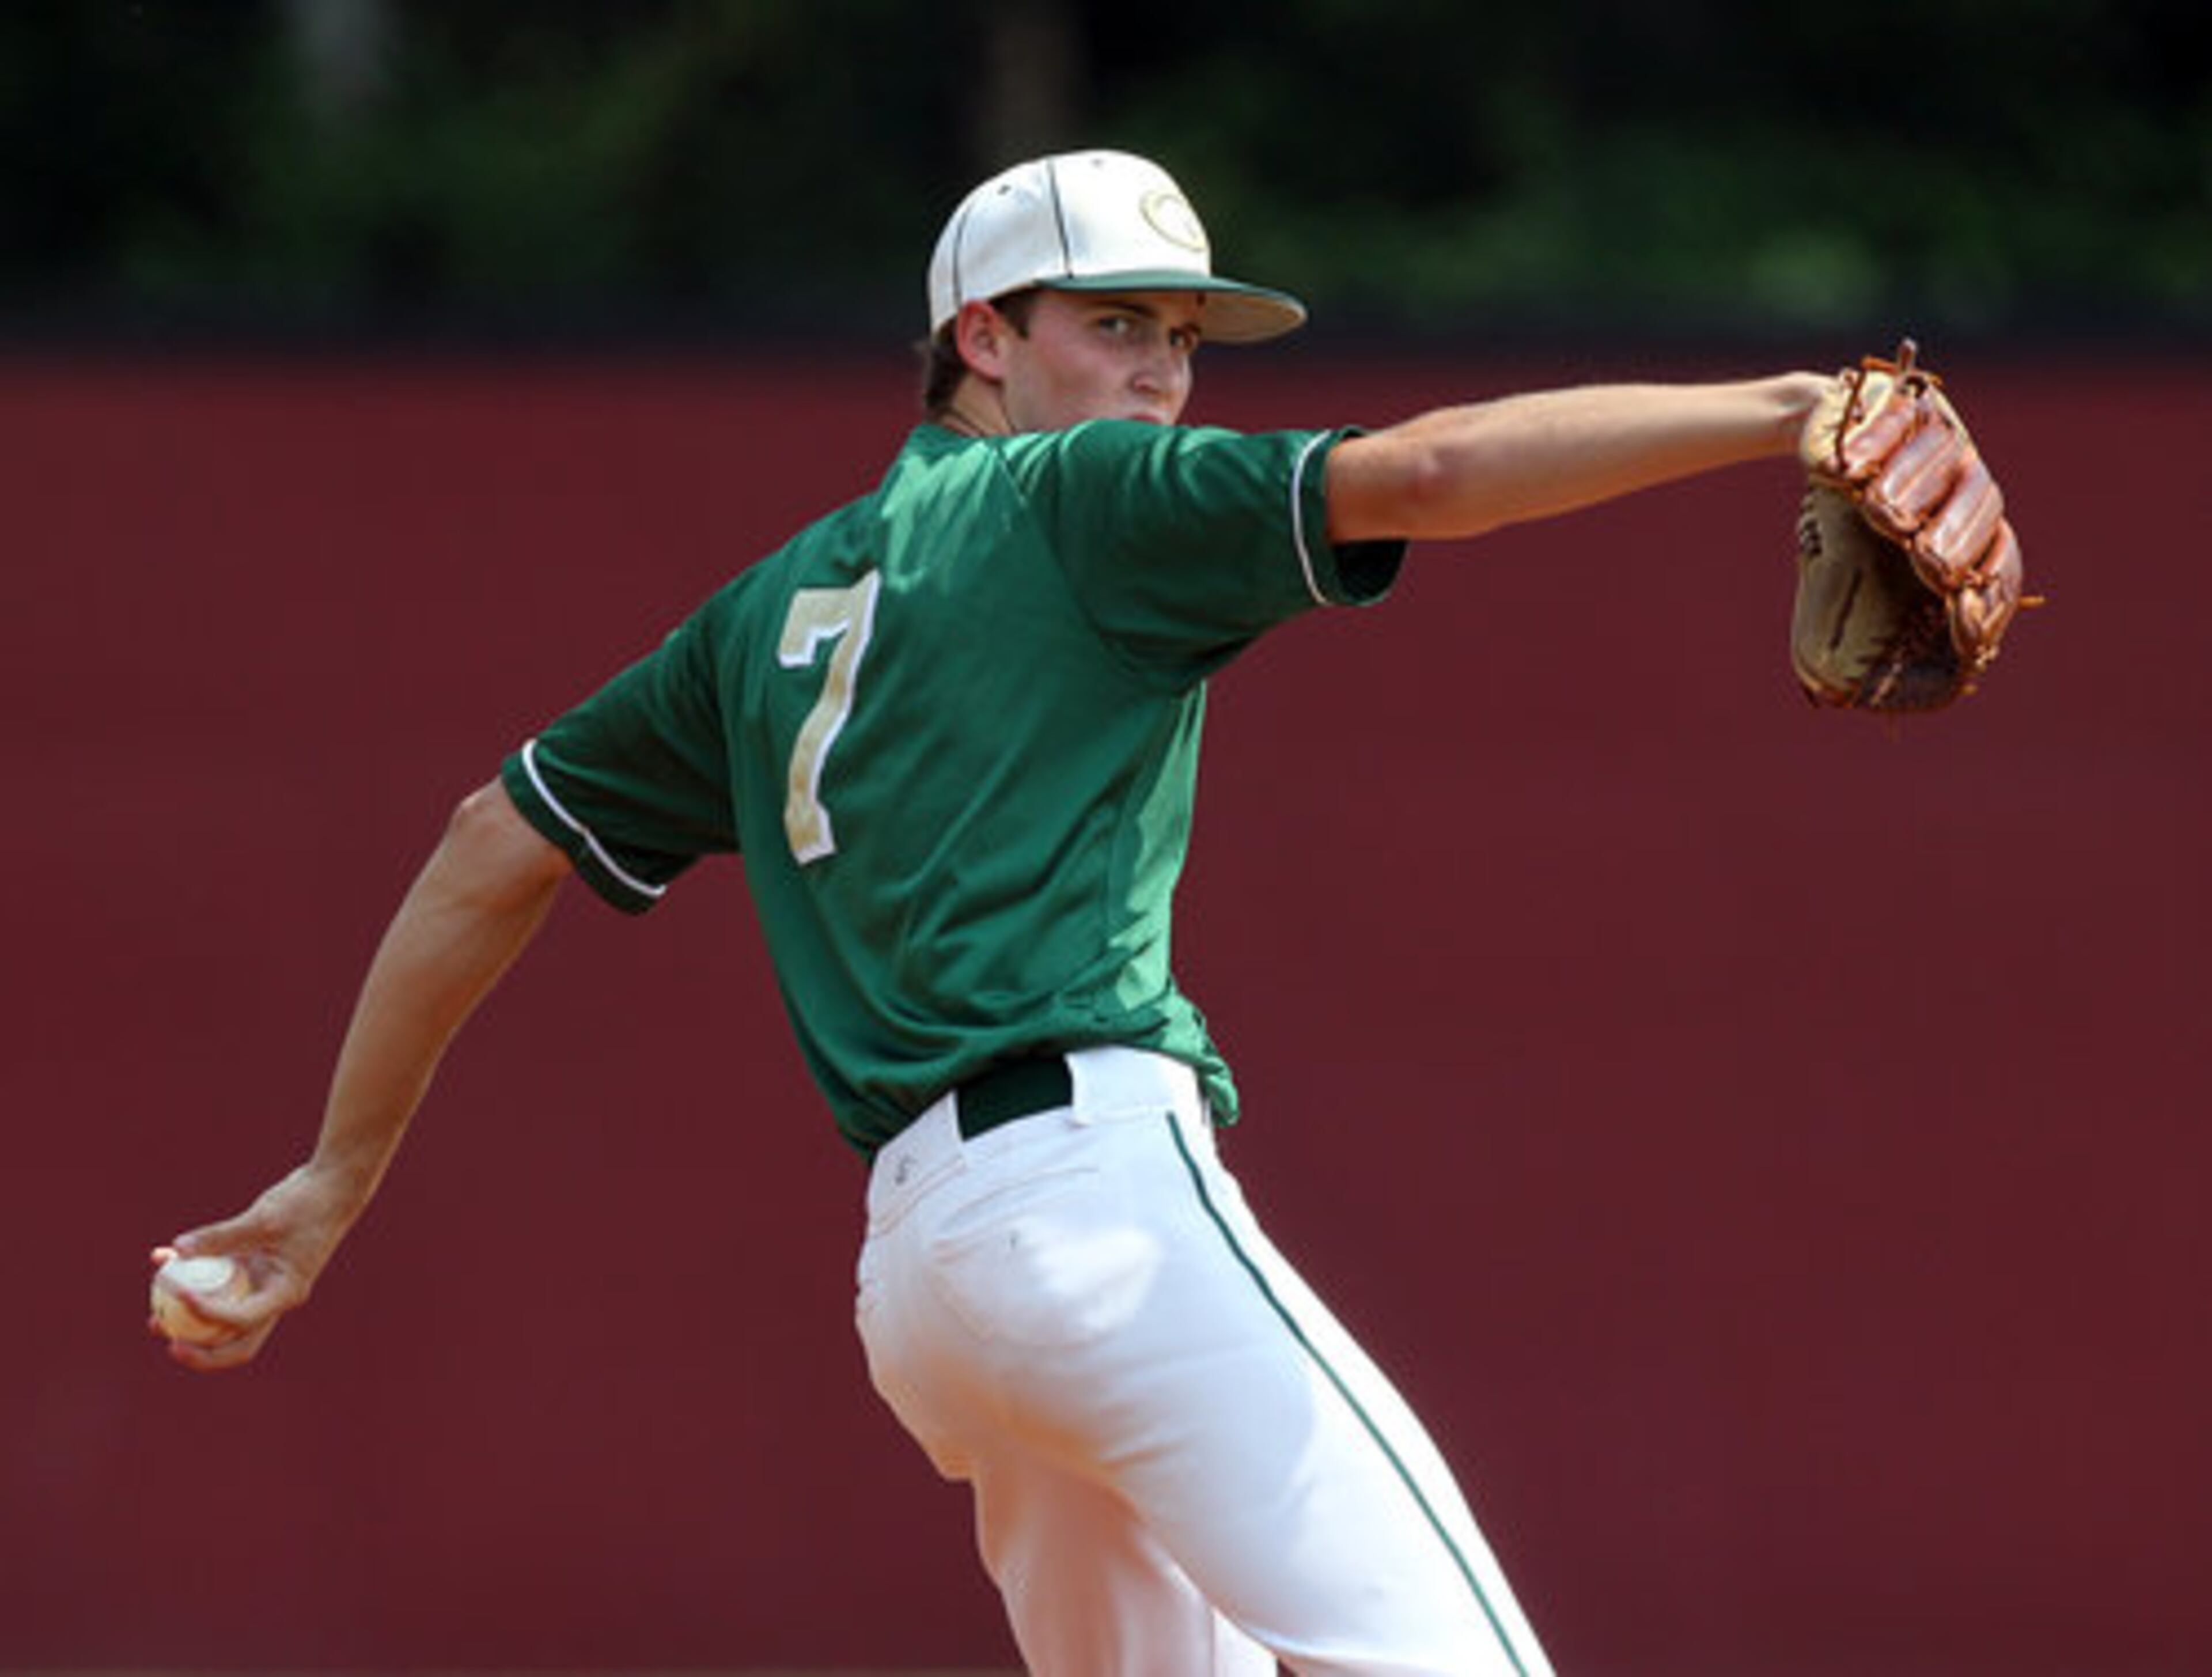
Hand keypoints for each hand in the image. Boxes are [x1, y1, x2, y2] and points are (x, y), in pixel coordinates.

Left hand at [150, 1161, 364, 1371]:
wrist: (332, 1187)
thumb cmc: (305, 1203)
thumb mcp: (264, 1219)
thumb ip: (221, 1236)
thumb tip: (177, 1249)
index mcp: (285, 1293)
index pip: (242, 1319)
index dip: (209, 1315)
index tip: (181, 1296)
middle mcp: (274, 1297)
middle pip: (236, 1341)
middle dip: (202, 1350)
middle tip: (170, 1345)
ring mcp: (263, 1286)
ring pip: (222, 1320)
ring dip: (189, 1324)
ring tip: (154, 1320)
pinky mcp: (254, 1270)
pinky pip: (218, 1284)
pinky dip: (193, 1279)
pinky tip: (163, 1262)